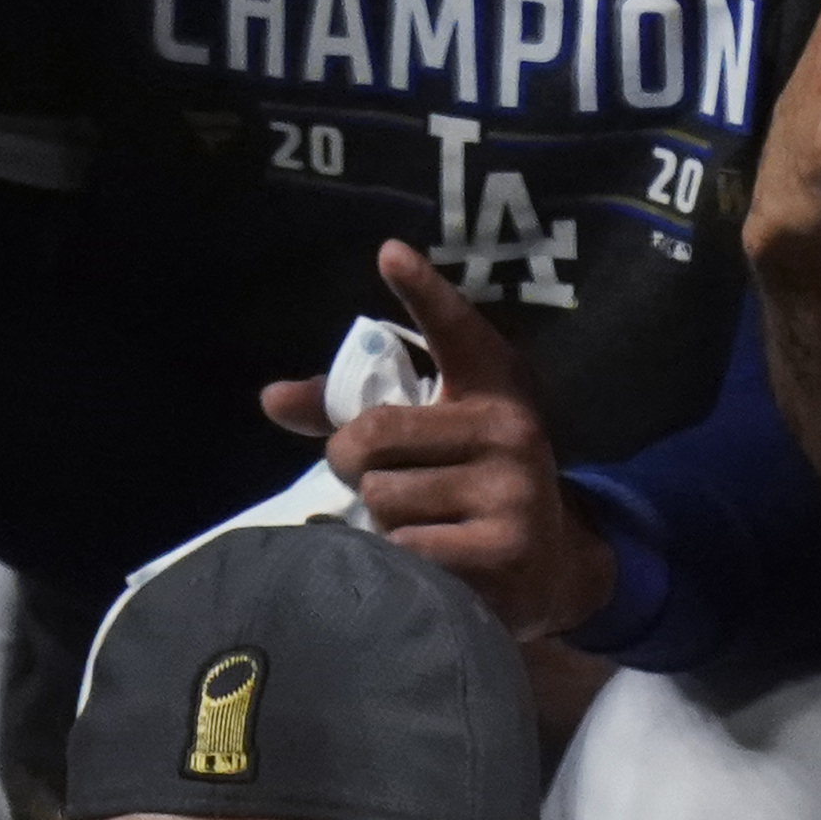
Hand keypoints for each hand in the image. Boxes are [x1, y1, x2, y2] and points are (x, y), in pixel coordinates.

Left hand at [258, 244, 613, 644]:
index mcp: (491, 383)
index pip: (452, 328)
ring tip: (420, 523)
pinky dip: (402, 561)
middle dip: (352, 465)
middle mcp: (507, 426)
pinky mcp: (504, 548)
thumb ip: (349, 413)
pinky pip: (406, 548)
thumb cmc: (468, 485)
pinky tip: (435, 560)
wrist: (551, 564)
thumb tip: (270, 399)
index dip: (422, 291)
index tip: (389, 255)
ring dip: (380, 522)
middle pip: (370, 436)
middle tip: (377, 480)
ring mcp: (513, 488)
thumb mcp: (428, 437)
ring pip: (382, 497)